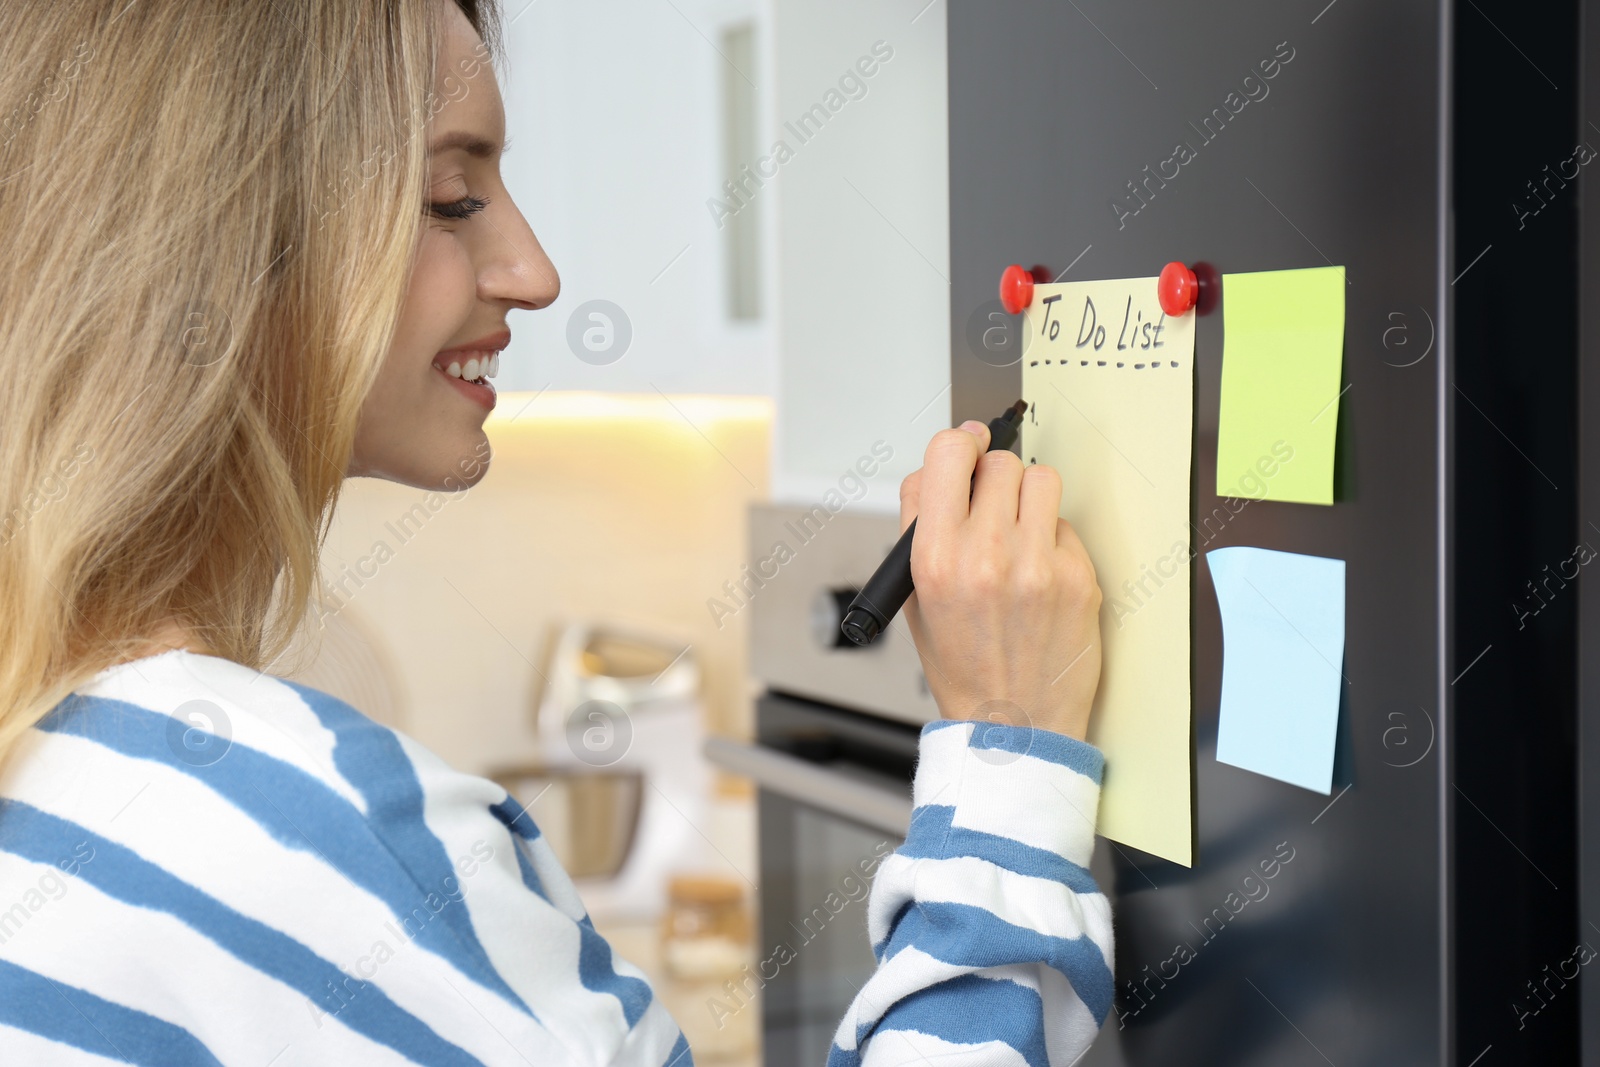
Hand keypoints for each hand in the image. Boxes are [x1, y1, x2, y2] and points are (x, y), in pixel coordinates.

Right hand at [898, 420, 1103, 740]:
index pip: (947, 454)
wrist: (1013, 725)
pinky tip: (1040, 575)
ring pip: (1041, 480)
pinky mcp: (1077, 577)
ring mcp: (1037, 565)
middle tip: (991, 510)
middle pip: (999, 463)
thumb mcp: (913, 594)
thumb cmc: (962, 664)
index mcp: (934, 558)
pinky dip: (1053, 540)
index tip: (967, 448)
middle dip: (994, 479)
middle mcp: (985, 556)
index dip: (959, 444)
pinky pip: (1066, 525)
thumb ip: (918, 523)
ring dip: (1029, 498)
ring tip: (1019, 534)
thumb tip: (944, 462)